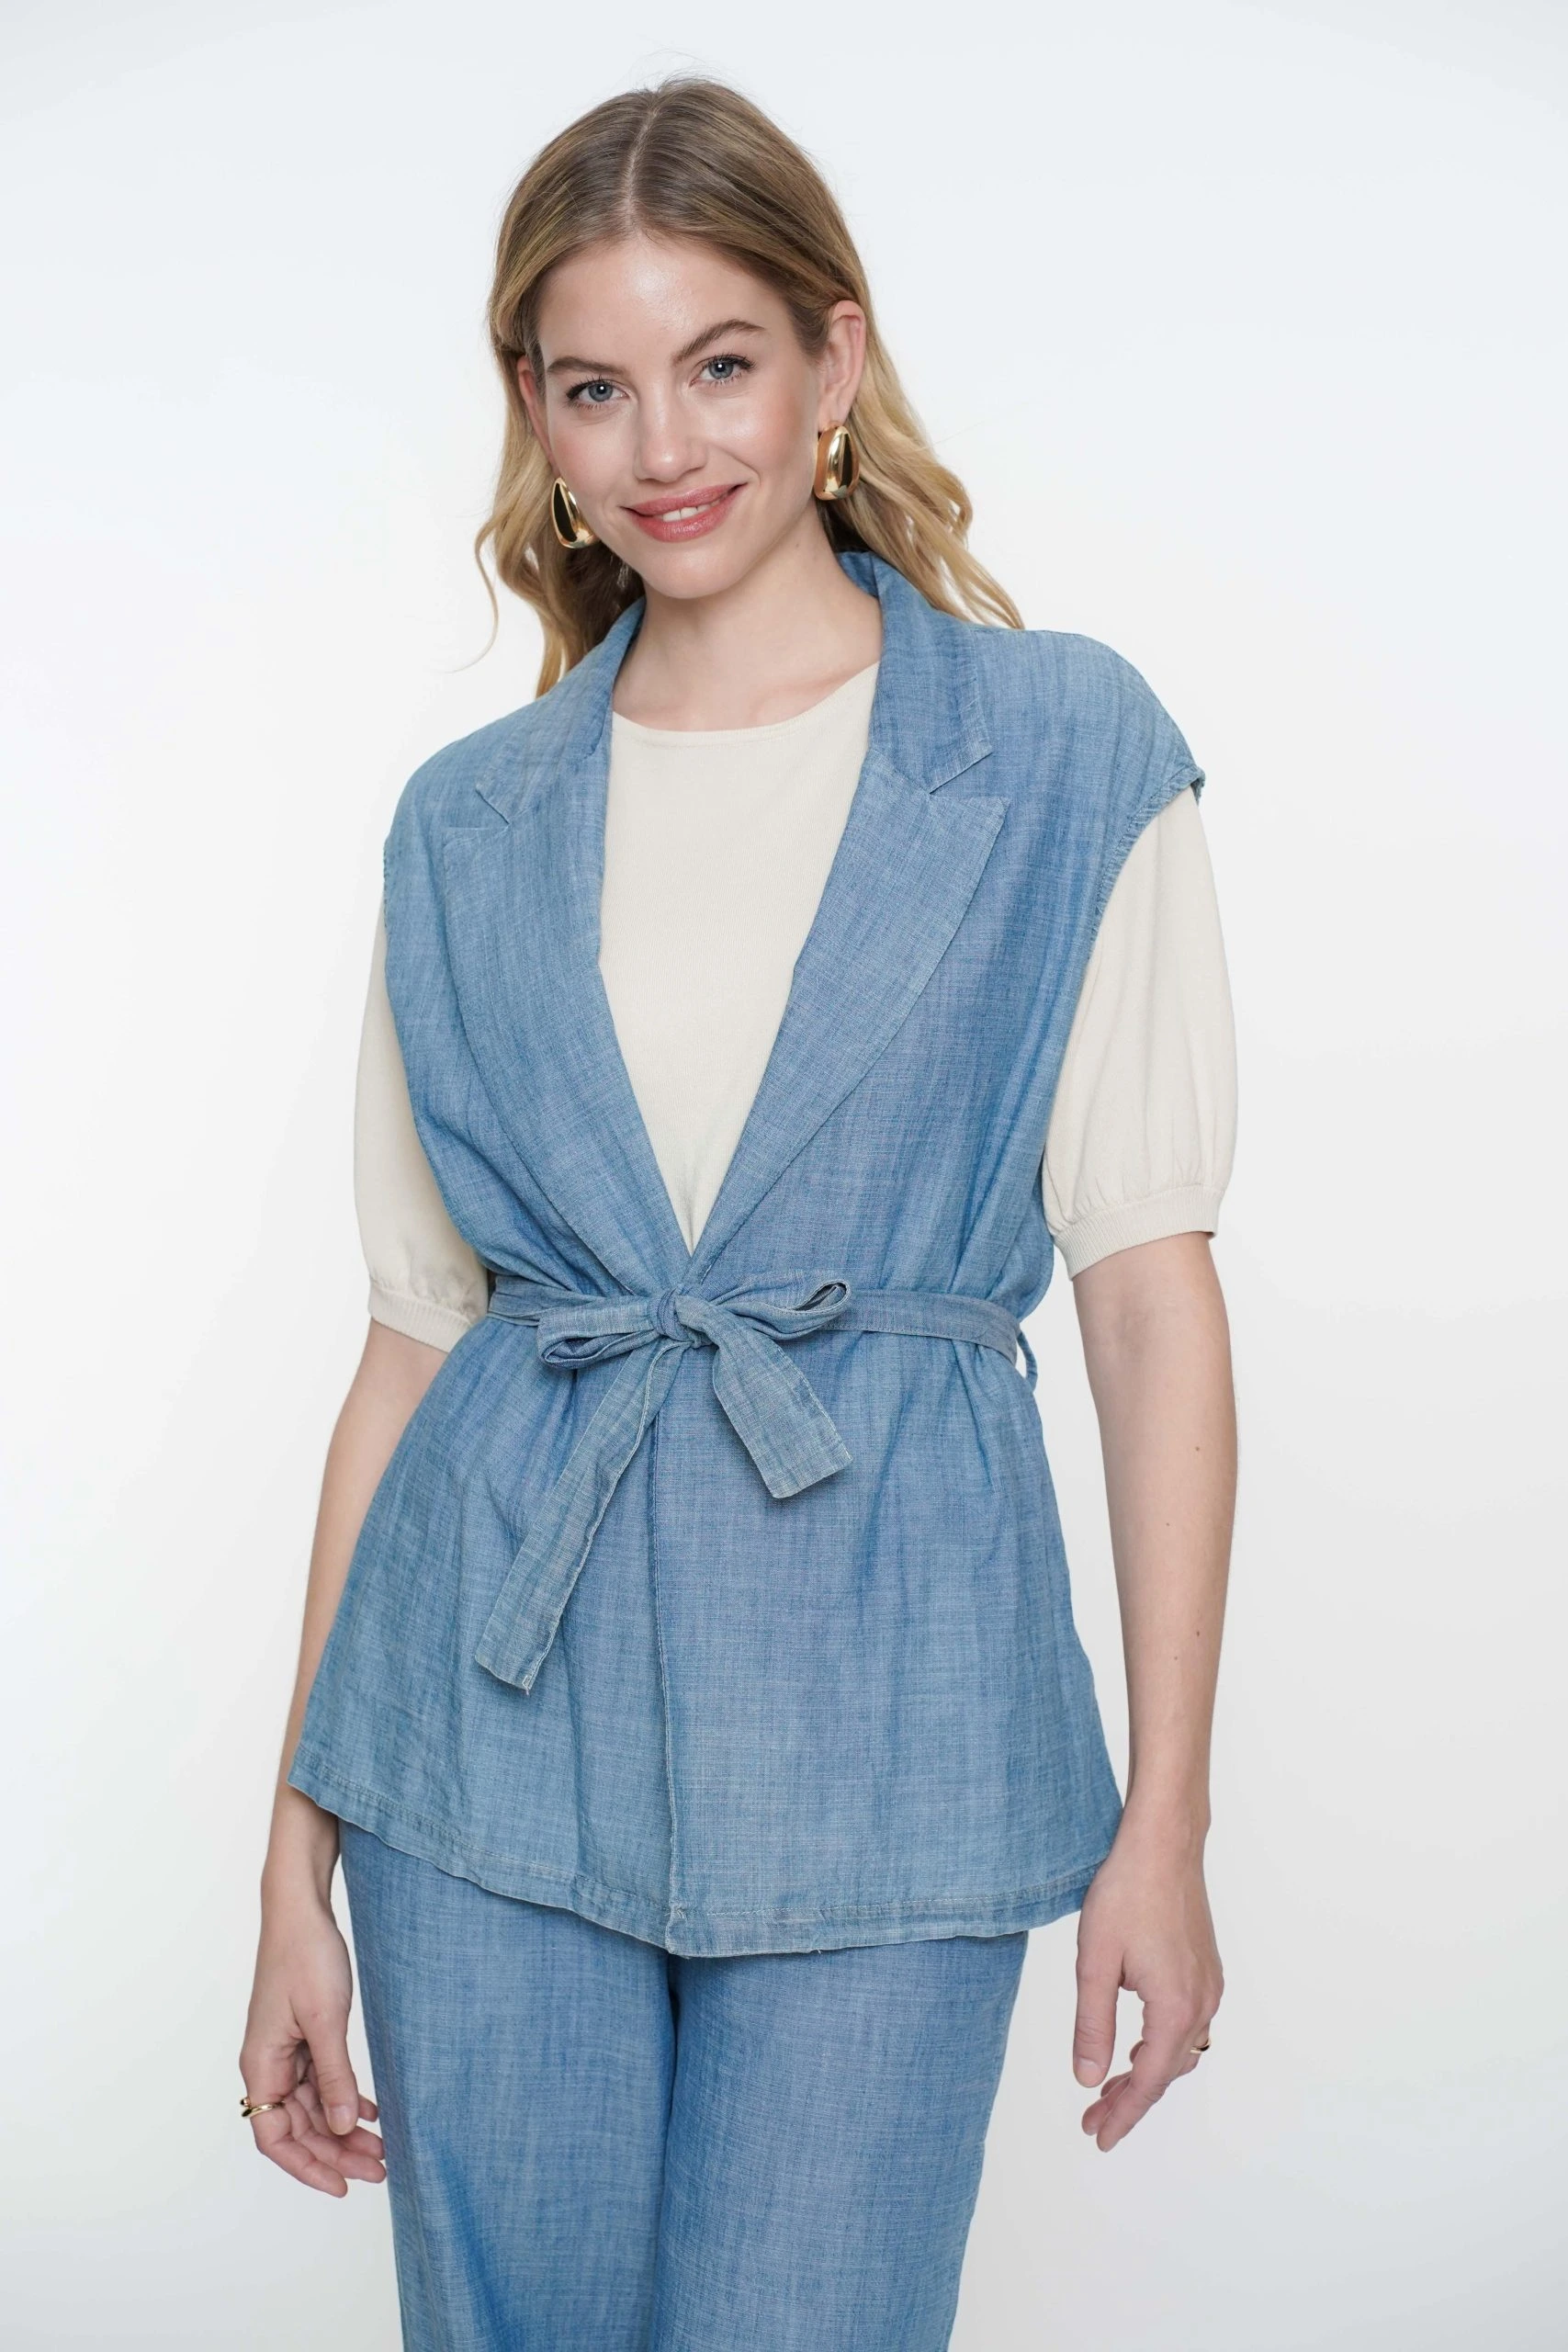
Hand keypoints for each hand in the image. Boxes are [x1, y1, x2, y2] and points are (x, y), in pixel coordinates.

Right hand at [239, 1891, 386, 2196]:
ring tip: (383, 2149)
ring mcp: (286, 2052)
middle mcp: (269, 2065)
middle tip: (380, 2169)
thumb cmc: (305, 1956)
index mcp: (261, 2066)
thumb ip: (333, 2076)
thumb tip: (339, 2128)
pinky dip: (345, 2099)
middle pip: (299, 2128)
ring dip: (344, 2130)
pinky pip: (322, 2082)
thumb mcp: (325, 2020)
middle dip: (337, 2153)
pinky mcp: (304, 2037)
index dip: (306, 2167)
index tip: (341, 2187)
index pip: (274, 2138)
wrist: (301, 1909)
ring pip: (314, 2108)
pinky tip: (372, 2113)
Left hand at [1072, 1816, 1222, 2151]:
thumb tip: (1088, 2078)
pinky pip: (1187, 2025)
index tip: (1098, 2138)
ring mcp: (1208, 1985)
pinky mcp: (1205, 1968)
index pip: (1149, 2081)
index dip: (1123, 2115)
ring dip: (1146, 2072)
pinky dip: (1161, 2045)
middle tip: (1093, 2119)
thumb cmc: (1126, 1893)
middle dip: (1130, 2100)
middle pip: (1167, 2072)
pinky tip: (1136, 2045)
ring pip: (1179, 2050)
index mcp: (1175, 2007)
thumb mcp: (1094, 1962)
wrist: (1163, 1843)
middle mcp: (1202, 2002)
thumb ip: (1092, 2026)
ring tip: (1108, 2087)